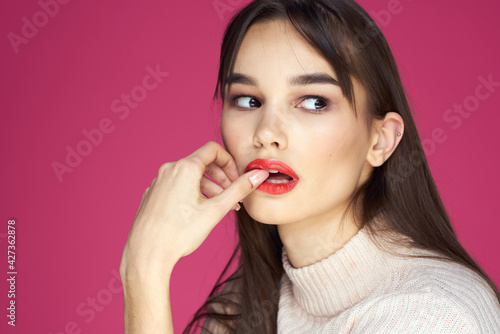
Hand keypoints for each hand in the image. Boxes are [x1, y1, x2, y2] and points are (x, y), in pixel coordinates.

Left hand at [120, 141, 268, 280]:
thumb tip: (259, 175)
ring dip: (208, 187)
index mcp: (185, 168)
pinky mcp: (152, 194)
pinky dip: (191, 193)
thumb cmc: (180, 233)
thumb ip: (239, 189)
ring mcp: (158, 182)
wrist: (147, 252)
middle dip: (221, 177)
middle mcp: (169, 169)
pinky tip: (197, 213)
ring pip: (189, 176)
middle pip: (202, 162)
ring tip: (219, 207)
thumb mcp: (216, 210)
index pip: (213, 150)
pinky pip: (176, 186)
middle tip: (232, 196)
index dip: (230, 162)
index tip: (237, 180)